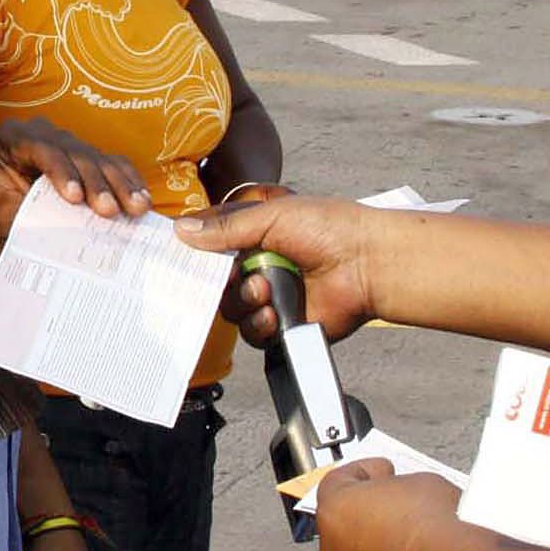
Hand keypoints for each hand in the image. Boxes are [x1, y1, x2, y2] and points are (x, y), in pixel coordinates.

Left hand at [0, 118, 153, 275]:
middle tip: (109, 211)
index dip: (60, 171)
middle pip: (74, 153)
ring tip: (136, 208)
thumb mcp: (2, 216)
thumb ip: (29, 213)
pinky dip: (128, 182)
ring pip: (98, 158)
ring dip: (120, 185)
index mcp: (11, 139)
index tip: (75, 198)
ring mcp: (67, 143)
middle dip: (95, 182)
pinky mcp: (88, 157)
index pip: (40, 149)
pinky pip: (114, 164)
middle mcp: (41, 133)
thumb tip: (64, 223)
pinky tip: (142, 199)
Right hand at [175, 195, 378, 345]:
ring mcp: (268, 296)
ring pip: (230, 309)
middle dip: (223, 282)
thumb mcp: (271, 217)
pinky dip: (260, 324)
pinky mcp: (282, 325)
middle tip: (242, 275)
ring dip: (244, 302)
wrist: (368, 264)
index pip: (209, 246)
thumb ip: (225, 227)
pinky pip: (252, 333)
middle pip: (213, 282)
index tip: (186, 257)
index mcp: (251, 235)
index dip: (196, 254)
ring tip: (267, 292)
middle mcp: (256, 266)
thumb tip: (181, 231)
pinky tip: (276, 313)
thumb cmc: (330, 230)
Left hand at [315, 460, 478, 550]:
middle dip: (371, 511)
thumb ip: (401, 488)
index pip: (339, 481)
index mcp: (334, 509)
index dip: (364, 471)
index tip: (383, 469)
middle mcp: (333, 549)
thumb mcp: (421, 483)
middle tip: (398, 504)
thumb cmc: (435, 525)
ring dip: (382, 547)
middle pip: (347, 523)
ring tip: (415, 539)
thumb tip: (407, 497)